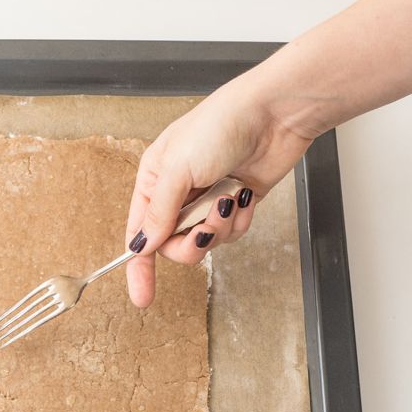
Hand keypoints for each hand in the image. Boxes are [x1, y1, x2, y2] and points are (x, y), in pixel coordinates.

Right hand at [124, 79, 314, 307]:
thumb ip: (160, 212)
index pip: (140, 234)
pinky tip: (245, 195)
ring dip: (220, 228)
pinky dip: (240, 220)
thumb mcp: (178, 168)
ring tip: (231, 200)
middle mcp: (178, 195)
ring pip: (205, 243)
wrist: (273, 113)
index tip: (142, 297)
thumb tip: (143, 245)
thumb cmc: (220, 124)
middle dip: (192, 241)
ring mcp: (207, 201)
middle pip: (174, 245)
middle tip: (206, 229)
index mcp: (154, 182)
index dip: (139, 268)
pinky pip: (231, 234)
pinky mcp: (234, 205)